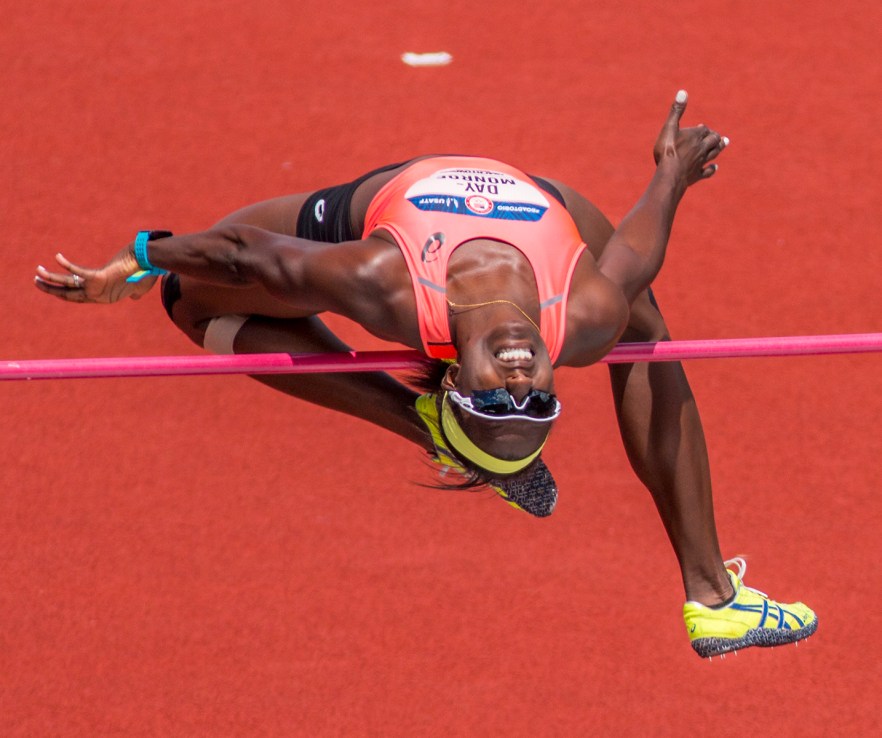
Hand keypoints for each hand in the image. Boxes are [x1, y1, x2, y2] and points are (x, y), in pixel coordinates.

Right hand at [34, 246, 157, 302]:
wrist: (150, 264)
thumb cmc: (146, 274)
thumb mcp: (137, 287)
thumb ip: (134, 292)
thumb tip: (136, 296)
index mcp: (103, 295)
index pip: (78, 296)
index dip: (64, 293)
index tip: (53, 288)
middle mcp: (98, 293)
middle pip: (68, 293)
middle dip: (51, 288)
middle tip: (36, 281)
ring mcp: (98, 286)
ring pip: (68, 284)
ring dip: (52, 279)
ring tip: (37, 273)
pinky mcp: (99, 277)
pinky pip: (80, 272)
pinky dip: (69, 265)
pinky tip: (57, 257)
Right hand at [653, 90, 728, 187]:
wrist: (670, 174)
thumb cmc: (668, 150)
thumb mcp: (669, 127)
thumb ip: (677, 111)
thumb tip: (683, 92)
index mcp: (696, 135)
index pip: (705, 129)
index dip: (704, 128)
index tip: (702, 127)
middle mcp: (702, 148)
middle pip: (714, 140)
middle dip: (715, 136)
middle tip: (718, 135)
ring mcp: (701, 162)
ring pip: (714, 153)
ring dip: (719, 147)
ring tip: (725, 143)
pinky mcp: (697, 175)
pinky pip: (708, 171)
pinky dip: (712, 168)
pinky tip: (715, 167)